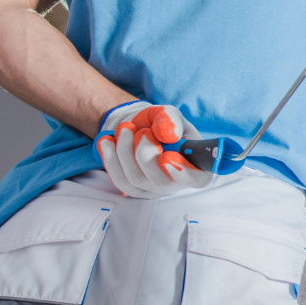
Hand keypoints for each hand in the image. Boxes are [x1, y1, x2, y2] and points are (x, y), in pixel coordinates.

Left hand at [93, 102, 213, 197]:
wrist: (139, 128)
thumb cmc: (161, 124)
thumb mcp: (169, 114)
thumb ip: (170, 120)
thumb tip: (168, 134)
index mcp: (196, 165)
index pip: (198, 178)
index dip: (184, 172)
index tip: (167, 156)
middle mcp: (177, 183)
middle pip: (161, 181)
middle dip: (145, 154)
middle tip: (141, 132)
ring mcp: (154, 190)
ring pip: (136, 179)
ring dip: (125, 151)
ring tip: (124, 129)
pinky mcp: (133, 190)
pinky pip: (119, 180)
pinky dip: (110, 159)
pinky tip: (107, 141)